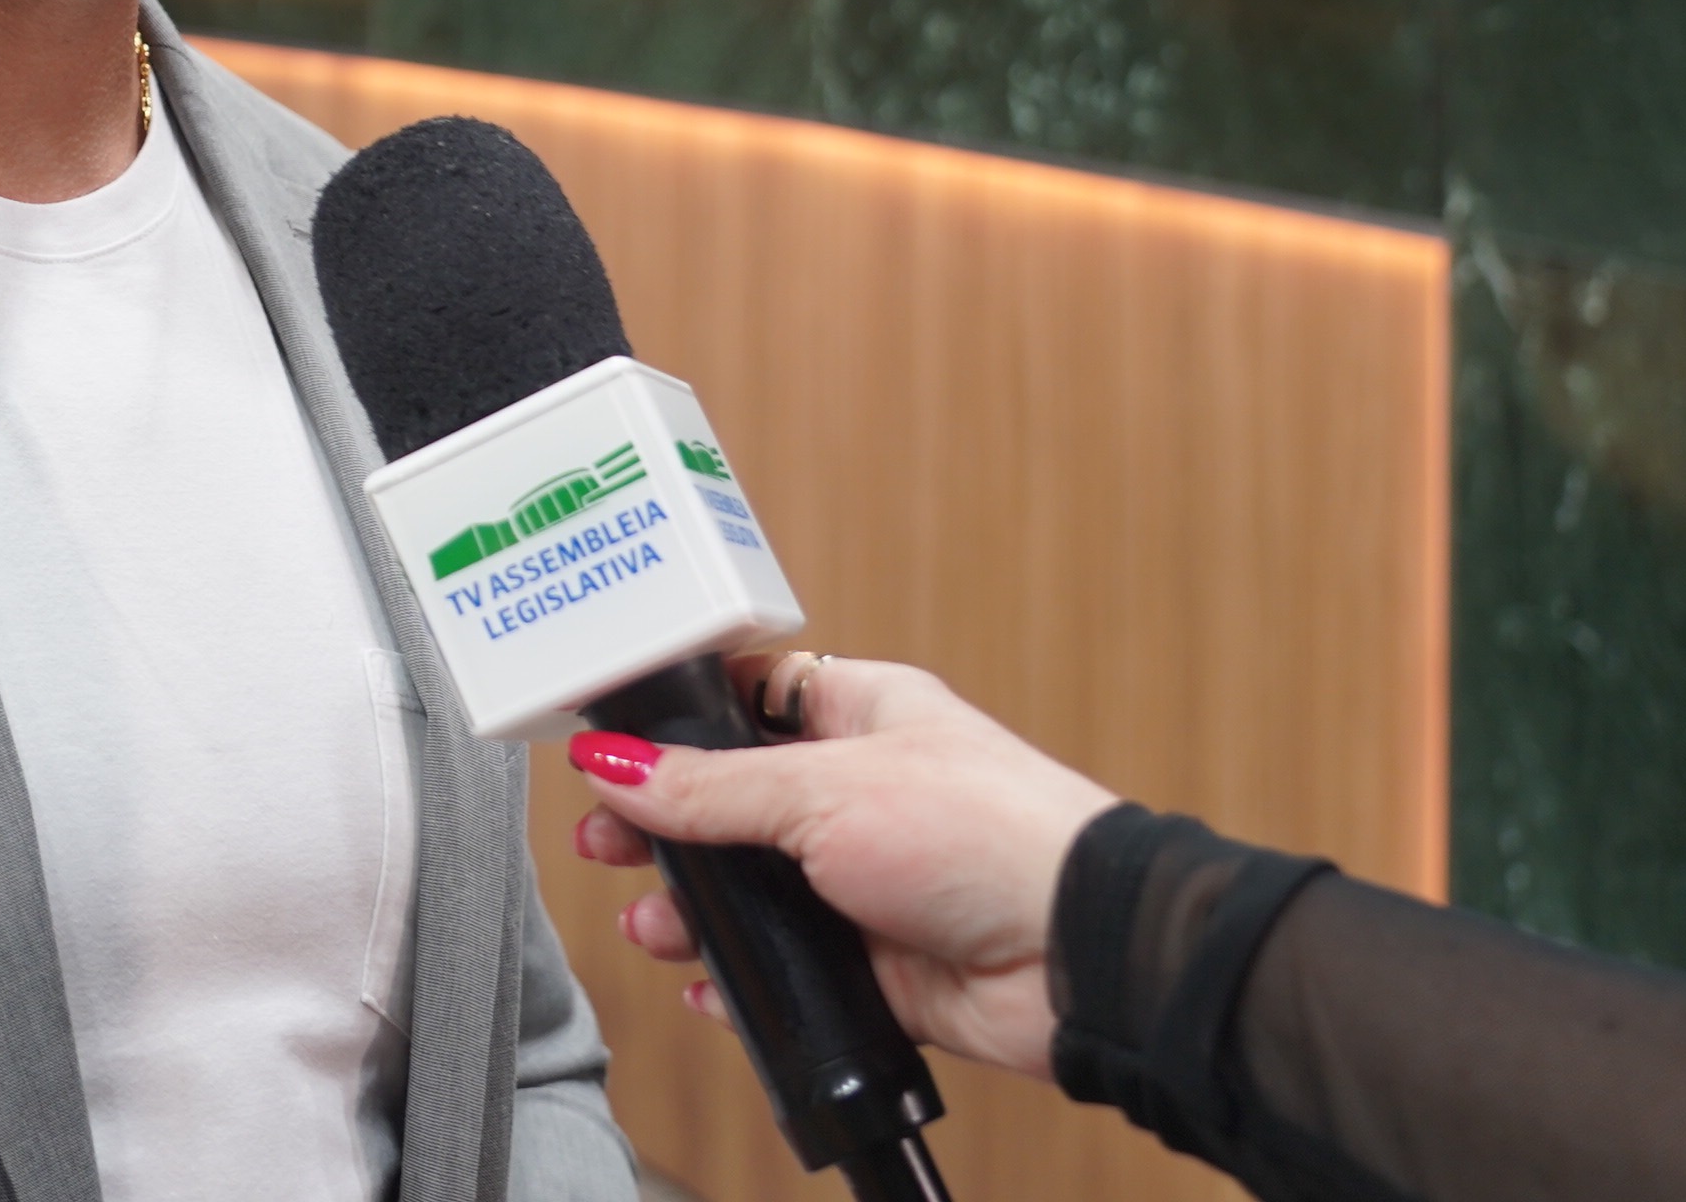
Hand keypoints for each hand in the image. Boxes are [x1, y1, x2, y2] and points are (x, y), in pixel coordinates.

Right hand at [564, 653, 1119, 1078]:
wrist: (1081, 960)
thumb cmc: (990, 836)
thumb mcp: (822, 791)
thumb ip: (708, 788)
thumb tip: (614, 764)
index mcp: (860, 716)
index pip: (748, 696)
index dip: (676, 718)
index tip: (609, 742)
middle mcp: (863, 794)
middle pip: (733, 804)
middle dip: (663, 827)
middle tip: (604, 843)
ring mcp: (871, 882)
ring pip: (755, 895)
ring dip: (694, 915)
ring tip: (650, 927)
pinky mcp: (883, 965)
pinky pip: (794, 973)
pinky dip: (746, 985)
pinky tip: (710, 989)